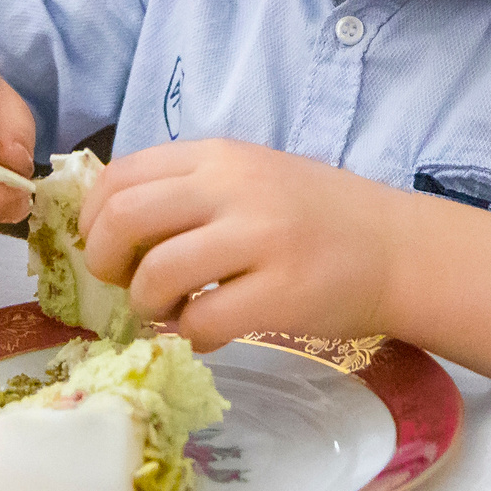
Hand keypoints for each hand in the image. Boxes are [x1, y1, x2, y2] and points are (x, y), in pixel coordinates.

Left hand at [78, 140, 407, 349]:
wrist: (397, 248)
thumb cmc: (317, 216)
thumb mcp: (250, 179)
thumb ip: (189, 192)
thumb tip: (111, 228)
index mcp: (219, 156)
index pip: (120, 175)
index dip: (94, 219)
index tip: (106, 247)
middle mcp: (234, 187)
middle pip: (124, 218)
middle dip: (107, 262)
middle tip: (126, 285)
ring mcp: (260, 237)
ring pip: (156, 273)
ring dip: (148, 304)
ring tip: (173, 310)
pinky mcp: (281, 291)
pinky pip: (202, 320)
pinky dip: (191, 334)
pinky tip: (209, 331)